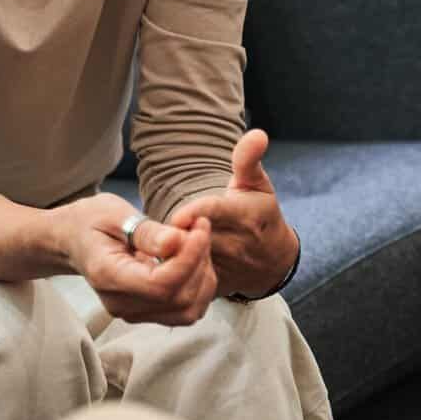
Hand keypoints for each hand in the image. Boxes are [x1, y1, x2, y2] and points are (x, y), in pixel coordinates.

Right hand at [59, 195, 218, 325]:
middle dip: (199, 262)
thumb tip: (177, 242)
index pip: (161, 283)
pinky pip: (186, 311)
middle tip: (198, 228)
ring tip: (196, 244)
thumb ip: (146, 231)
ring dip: (203, 277)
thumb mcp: (114, 213)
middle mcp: (120, 303)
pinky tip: (193, 260)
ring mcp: (133, 313)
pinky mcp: (147, 313)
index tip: (199, 227)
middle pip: (179, 298)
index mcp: (109, 276)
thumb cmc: (91, 221)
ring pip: (188, 310)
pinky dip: (199, 287)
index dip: (189, 257)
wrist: (73, 240)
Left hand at [166, 129, 299, 299]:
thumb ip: (248, 160)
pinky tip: (156, 261)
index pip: (215, 211)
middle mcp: (235, 243)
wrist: (272, 260)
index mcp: (244, 215)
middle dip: (174, 234)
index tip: (176, 216)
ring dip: (169, 253)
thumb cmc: (260, 213)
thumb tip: (258, 133)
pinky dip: (171, 271)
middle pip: (196, 237)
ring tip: (149, 244)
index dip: (194, 213)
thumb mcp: (257, 184)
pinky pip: (187, 280)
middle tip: (150, 230)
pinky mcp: (215, 286)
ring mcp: (225, 268)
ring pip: (190, 260)